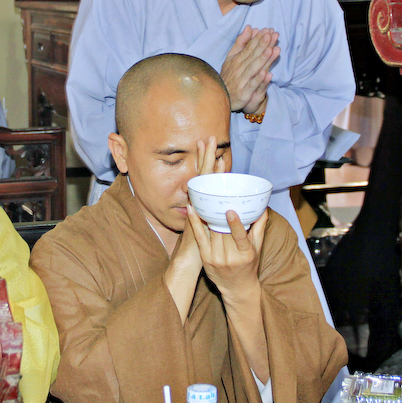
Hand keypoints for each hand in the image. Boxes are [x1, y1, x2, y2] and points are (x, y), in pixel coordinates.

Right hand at [163, 137, 228, 315]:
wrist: (186, 263)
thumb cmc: (196, 248)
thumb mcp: (203, 229)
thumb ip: (206, 217)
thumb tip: (215, 206)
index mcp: (198, 203)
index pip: (202, 178)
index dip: (205, 161)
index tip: (208, 145)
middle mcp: (195, 203)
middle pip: (201, 174)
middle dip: (205, 156)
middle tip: (209, 138)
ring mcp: (195, 209)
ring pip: (202, 183)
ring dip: (208, 166)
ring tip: (213, 148)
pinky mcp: (196, 215)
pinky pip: (203, 197)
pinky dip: (208, 185)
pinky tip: (213, 176)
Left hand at [186, 204, 266, 306]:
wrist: (237, 288)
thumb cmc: (249, 265)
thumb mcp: (257, 248)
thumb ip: (259, 227)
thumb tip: (263, 207)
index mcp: (245, 253)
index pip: (240, 237)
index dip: (235, 224)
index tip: (231, 211)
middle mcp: (230, 257)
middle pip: (223, 231)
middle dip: (219, 215)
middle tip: (215, 196)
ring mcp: (216, 258)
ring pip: (211, 231)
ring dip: (207, 214)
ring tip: (203, 198)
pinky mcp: (205, 258)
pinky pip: (199, 237)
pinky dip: (195, 223)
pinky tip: (192, 210)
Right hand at [220, 26, 278, 112]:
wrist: (221, 96)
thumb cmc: (229, 75)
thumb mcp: (231, 57)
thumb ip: (241, 42)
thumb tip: (249, 27)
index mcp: (237, 59)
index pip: (249, 47)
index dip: (259, 38)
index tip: (268, 30)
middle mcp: (239, 68)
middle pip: (253, 55)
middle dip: (263, 45)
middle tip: (272, 35)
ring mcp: (242, 81)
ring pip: (253, 68)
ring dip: (262, 59)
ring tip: (271, 50)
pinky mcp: (244, 93)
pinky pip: (252, 85)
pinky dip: (258, 79)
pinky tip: (266, 73)